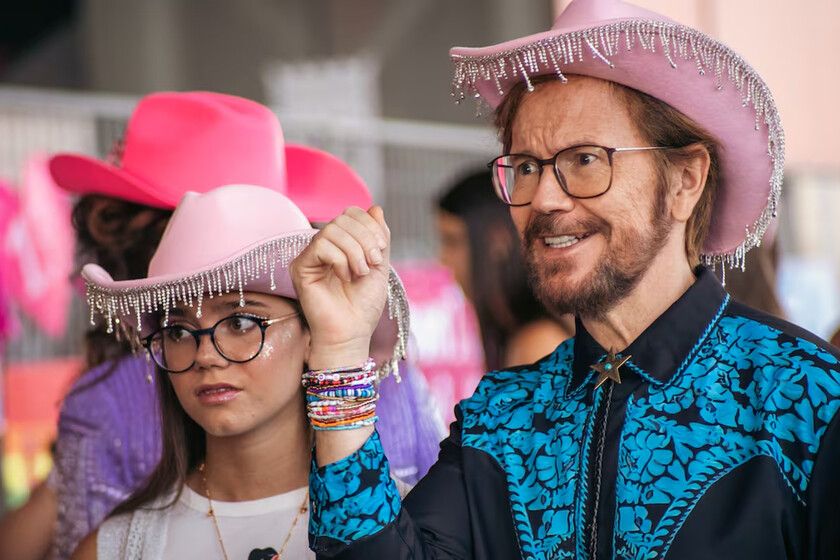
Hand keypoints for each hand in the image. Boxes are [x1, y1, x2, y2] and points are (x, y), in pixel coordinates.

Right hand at [290, 206, 390, 367]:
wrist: (352, 333)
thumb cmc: (364, 306)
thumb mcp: (380, 265)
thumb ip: (379, 237)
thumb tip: (375, 207)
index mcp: (342, 244)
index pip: (352, 213)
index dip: (370, 225)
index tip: (381, 250)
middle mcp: (324, 247)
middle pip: (342, 218)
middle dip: (365, 238)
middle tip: (372, 263)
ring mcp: (310, 256)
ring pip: (332, 229)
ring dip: (354, 251)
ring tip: (360, 273)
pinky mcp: (300, 267)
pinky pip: (320, 245)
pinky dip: (340, 259)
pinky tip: (345, 277)